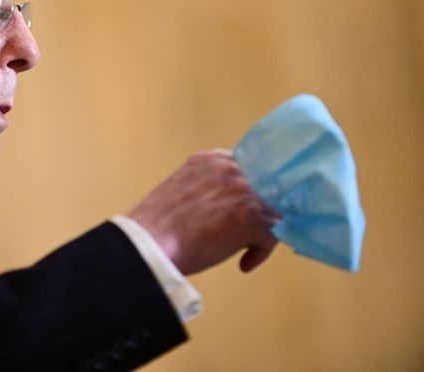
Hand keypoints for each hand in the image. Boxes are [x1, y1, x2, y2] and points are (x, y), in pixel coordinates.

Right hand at [128, 149, 279, 274]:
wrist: (150, 243)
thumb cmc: (158, 225)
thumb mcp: (182, 187)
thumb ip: (207, 185)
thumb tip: (228, 203)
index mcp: (209, 159)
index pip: (247, 168)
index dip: (249, 191)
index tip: (245, 208)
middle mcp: (229, 168)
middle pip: (265, 188)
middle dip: (260, 211)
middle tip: (250, 232)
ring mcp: (244, 190)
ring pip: (273, 211)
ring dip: (262, 232)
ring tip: (245, 248)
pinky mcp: (252, 217)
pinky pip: (272, 235)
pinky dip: (260, 252)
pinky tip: (243, 263)